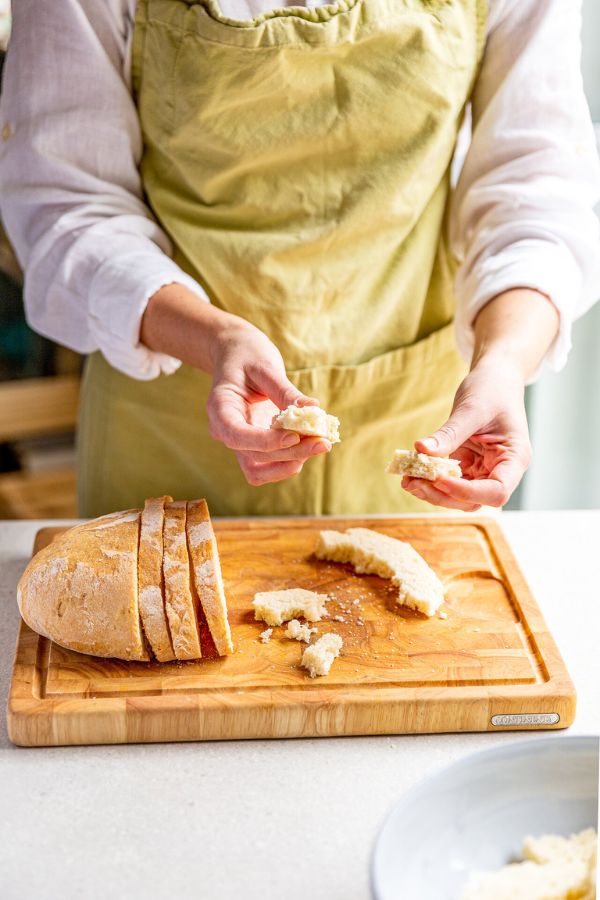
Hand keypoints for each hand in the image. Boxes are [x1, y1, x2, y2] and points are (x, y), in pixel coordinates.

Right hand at [140, 283, 331, 486]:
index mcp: (219, 408)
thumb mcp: (266, 367)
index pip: (237, 435)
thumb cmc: (248, 355)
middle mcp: (225, 431)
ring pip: (259, 470)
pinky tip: (309, 443)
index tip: (295, 436)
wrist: (236, 354)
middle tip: (323, 442)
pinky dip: (289, 460)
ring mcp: (238, 442)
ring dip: (290, 463)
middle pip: (254, 455)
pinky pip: (268, 466)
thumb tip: (312, 410)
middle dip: (290, 453)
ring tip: (319, 444)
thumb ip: (286, 391)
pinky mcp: (253, 446)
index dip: (266, 441)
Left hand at [402, 358, 531, 510]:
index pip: (497, 491)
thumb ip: (449, 433)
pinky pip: (449, 482)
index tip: (439, 479)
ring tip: (408, 480)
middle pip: (475, 500)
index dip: (467, 492)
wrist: (494, 378)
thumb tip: (421, 450)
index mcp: (514, 458)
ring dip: (433, 492)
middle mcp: (501, 470)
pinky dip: (430, 481)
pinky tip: (411, 474)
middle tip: (414, 482)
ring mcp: (484, 470)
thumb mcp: (471, 409)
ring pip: (459, 496)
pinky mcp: (468, 465)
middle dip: (443, 495)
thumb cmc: (492, 389)